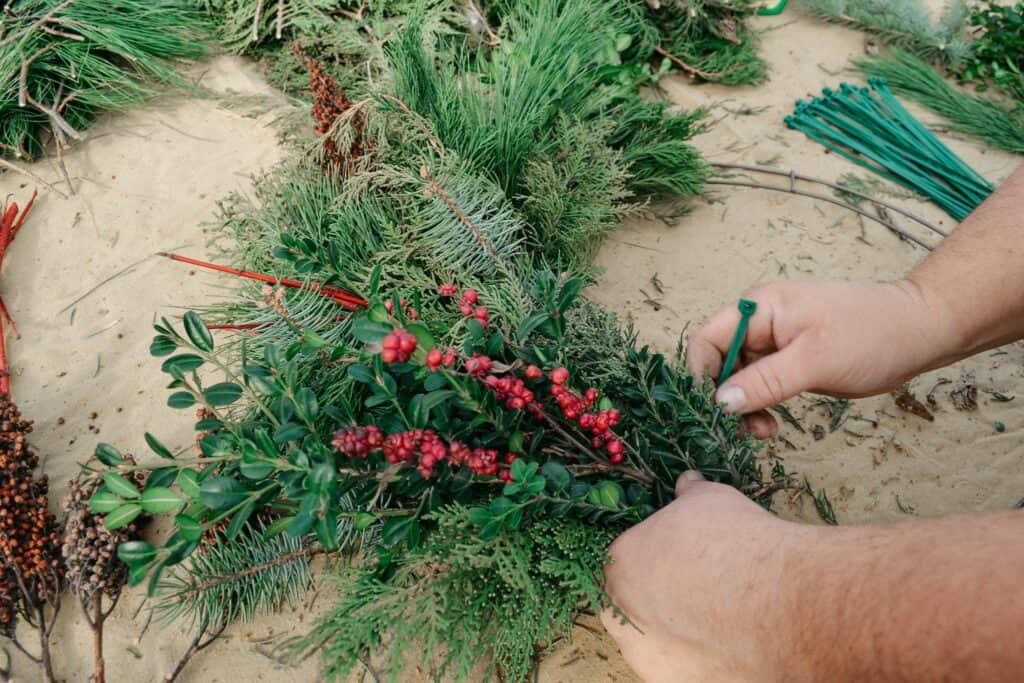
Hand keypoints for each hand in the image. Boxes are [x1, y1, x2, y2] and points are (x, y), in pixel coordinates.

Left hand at [602, 473, 809, 681]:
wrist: (779, 603)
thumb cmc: (738, 542)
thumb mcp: (710, 500)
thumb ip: (689, 495)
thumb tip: (687, 482)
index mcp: (620, 562)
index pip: (625, 560)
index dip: (654, 559)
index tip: (682, 560)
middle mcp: (621, 614)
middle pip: (631, 604)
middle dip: (657, 597)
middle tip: (698, 591)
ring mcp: (645, 657)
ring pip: (652, 643)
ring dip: (675, 631)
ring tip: (718, 620)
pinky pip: (677, 670)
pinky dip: (695, 660)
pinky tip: (727, 646)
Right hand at [685, 279, 960, 437]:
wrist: (920, 330)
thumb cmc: (872, 335)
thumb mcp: (815, 362)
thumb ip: (764, 382)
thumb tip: (720, 403)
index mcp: (759, 308)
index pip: (707, 341)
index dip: (701, 377)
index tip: (714, 414)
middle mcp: (759, 321)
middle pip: (718, 363)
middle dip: (725, 399)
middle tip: (746, 432)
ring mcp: (773, 341)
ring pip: (737, 379)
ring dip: (744, 408)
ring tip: (765, 433)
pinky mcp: (788, 359)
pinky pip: (758, 384)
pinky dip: (760, 406)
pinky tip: (772, 425)